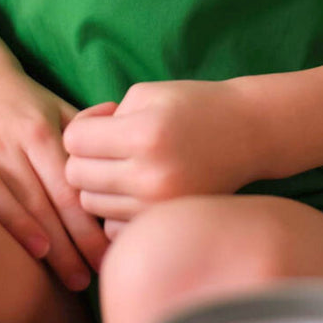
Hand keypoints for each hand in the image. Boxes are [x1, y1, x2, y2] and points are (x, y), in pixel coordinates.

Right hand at [0, 66, 110, 292]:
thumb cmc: (24, 103)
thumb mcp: (60, 109)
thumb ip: (90, 139)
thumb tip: (127, 163)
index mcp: (41, 132)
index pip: (69, 189)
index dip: (88, 227)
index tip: (106, 257)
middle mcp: (8, 142)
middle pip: (39, 201)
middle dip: (64, 245)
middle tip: (84, 279)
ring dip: (19, 229)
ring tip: (43, 262)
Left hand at [63, 80, 256, 225]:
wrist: (248, 133)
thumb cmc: (193, 105)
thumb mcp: (146, 94)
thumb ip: (104, 118)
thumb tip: (75, 147)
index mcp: (143, 133)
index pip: (74, 141)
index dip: (82, 127)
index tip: (104, 119)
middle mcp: (150, 175)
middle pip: (77, 176)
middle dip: (85, 157)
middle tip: (111, 143)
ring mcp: (159, 205)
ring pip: (91, 204)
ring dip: (98, 184)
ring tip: (124, 165)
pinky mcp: (166, 223)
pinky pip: (113, 228)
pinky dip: (115, 211)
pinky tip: (135, 190)